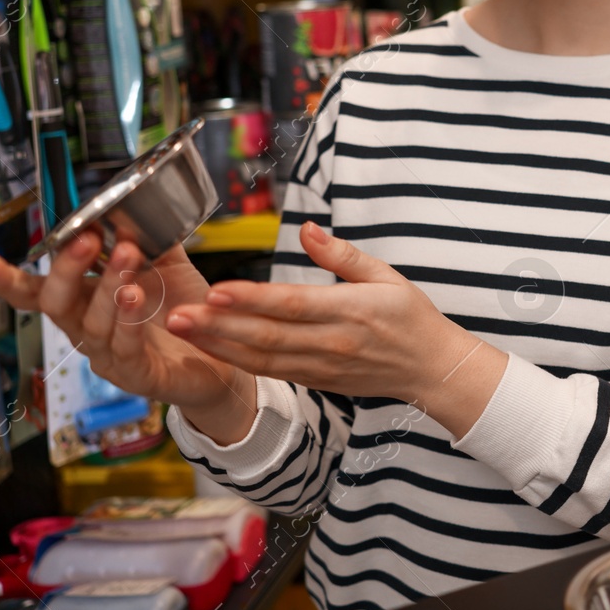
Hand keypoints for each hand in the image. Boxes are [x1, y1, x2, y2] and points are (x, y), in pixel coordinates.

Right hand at [0, 233, 255, 439]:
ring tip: (128, 256)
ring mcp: (109, 356)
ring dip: (109, 286)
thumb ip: (150, 240)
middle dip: (67, 269)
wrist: (224, 354)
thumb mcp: (167, 267)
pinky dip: (129, 322)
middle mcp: (89, 330)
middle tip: (86, 238)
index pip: (37, 292)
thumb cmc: (185, 313)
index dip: (7, 279)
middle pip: (57, 303)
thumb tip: (132, 207)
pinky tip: (137, 299)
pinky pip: (125, 349)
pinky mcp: (137, 375)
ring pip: (93, 323)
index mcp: (86, 302)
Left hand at [167, 221, 507, 438]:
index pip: (292, 305)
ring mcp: (321, 366)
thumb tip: (307, 229)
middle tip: (177, 314)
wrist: (432, 369)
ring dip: (217, 345)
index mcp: (351, 311)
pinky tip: (210, 348)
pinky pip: (270, 371)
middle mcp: (332, 342)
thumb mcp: (386, 275)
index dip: (252, 299)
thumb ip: (342, 255)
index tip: (217, 289)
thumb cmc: (411, 318)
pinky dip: (237, 360)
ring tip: (182, 330)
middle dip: (218, 326)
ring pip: (261, 358)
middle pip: (266, 335)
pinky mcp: (315, 380)